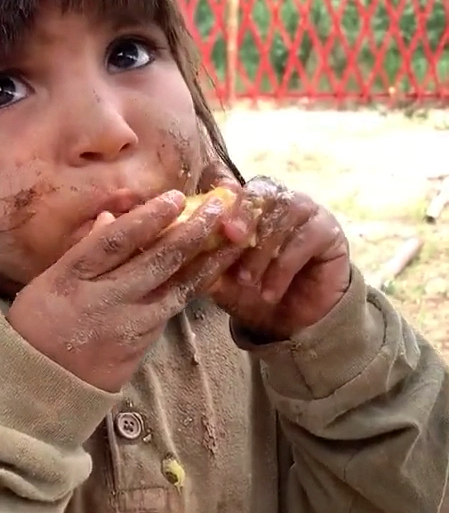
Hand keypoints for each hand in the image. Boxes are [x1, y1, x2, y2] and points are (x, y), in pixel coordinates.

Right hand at [7, 189, 256, 390]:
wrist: (39, 386)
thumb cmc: (36, 327)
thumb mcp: (47, 281)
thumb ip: (83, 250)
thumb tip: (113, 218)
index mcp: (72, 279)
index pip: (116, 242)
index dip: (149, 219)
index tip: (176, 198)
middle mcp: (103, 301)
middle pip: (155, 262)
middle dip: (191, 232)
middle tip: (219, 208)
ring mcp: (126, 327)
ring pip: (174, 290)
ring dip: (206, 263)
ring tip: (231, 240)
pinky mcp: (140, 348)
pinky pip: (169, 313)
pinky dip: (191, 289)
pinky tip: (210, 274)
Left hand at [203, 176, 350, 340]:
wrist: (293, 324)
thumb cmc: (254, 296)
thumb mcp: (224, 283)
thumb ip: (207, 265)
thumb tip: (183, 253)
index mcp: (252, 205)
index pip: (239, 187)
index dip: (226, 199)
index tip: (214, 221)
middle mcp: (281, 201)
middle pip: (264, 190)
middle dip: (245, 214)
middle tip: (232, 238)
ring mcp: (308, 213)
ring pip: (285, 212)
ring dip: (262, 248)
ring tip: (247, 280)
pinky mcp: (329, 232)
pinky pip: (306, 238)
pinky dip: (283, 267)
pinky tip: (269, 292)